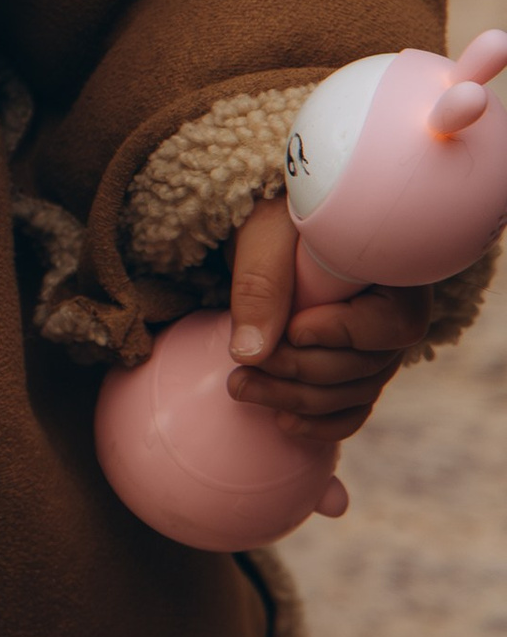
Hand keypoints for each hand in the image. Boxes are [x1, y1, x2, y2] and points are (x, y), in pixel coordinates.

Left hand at [223, 192, 431, 443]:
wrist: (273, 222)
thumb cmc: (276, 213)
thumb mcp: (266, 233)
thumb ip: (261, 283)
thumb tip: (251, 353)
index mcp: (394, 271)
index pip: (395, 323)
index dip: (345, 335)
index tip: (295, 327)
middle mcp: (396, 312)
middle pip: (368, 367)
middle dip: (302, 374)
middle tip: (242, 370)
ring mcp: (377, 344)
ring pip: (355, 391)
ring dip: (298, 401)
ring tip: (239, 388)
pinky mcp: (353, 364)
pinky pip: (353, 408)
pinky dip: (322, 423)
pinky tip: (282, 422)